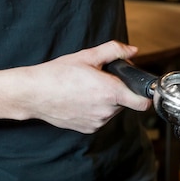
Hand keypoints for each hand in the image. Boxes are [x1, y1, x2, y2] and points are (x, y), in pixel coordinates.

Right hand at [23, 41, 151, 133]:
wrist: (33, 93)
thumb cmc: (58, 74)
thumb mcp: (87, 56)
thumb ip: (114, 51)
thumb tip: (133, 51)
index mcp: (111, 92)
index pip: (143, 103)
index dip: (146, 95)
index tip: (142, 89)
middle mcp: (107, 111)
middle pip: (126, 102)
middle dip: (119, 91)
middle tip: (102, 80)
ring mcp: (97, 122)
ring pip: (112, 110)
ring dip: (107, 101)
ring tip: (87, 89)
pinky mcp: (88, 129)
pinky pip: (100, 118)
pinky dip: (96, 110)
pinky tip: (81, 100)